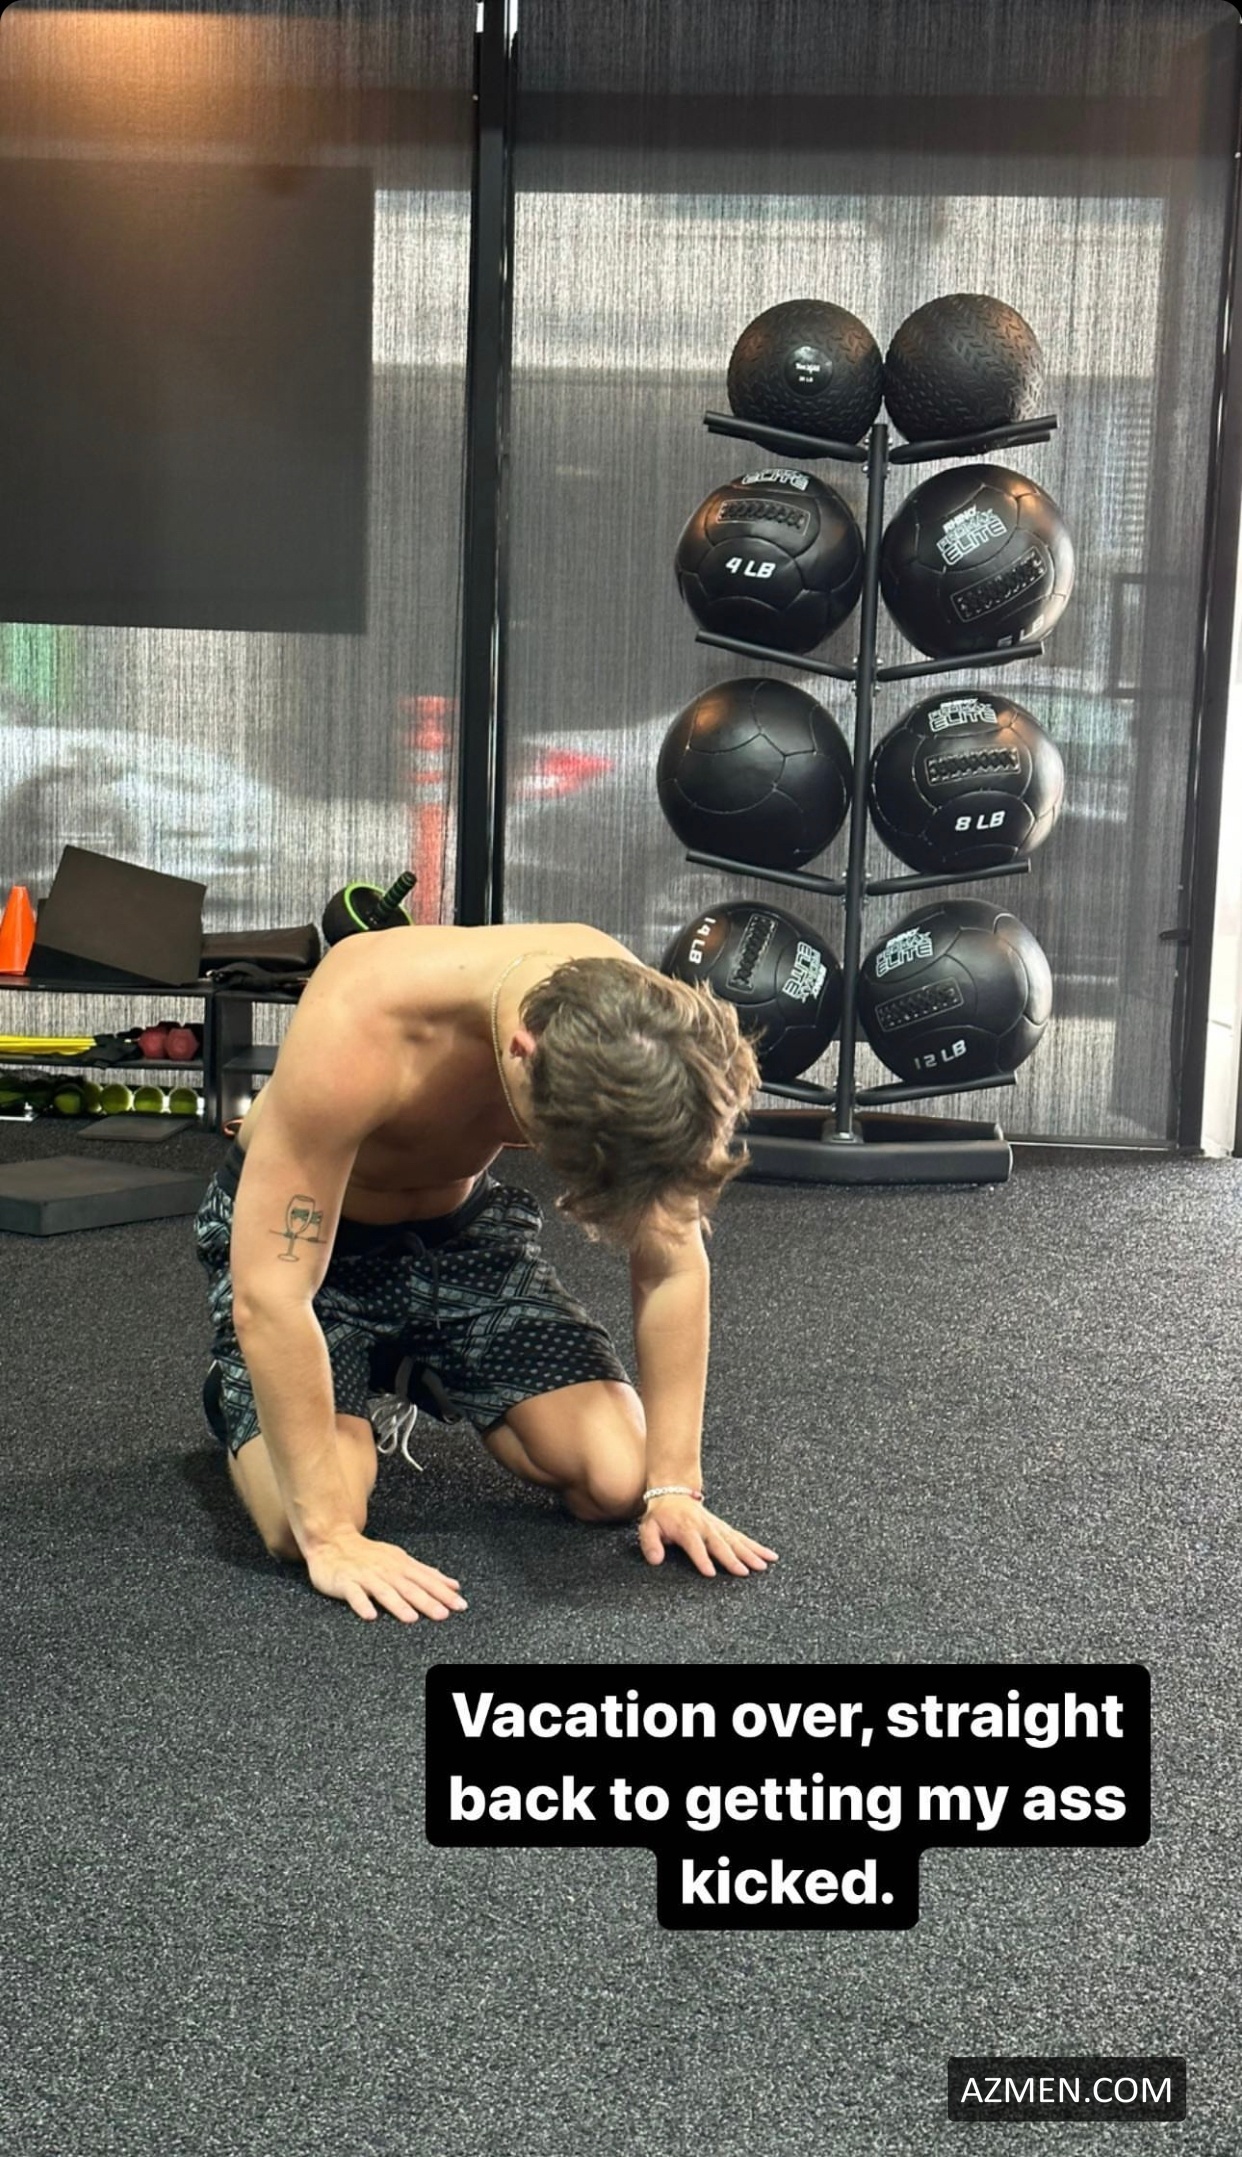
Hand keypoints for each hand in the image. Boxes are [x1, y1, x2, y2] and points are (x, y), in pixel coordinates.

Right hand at [304, 1528, 467, 1622]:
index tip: (460, 1605)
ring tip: (411, 1618)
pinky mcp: (345, 1582)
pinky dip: (362, 1604)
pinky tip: (370, 1615)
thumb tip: (454, 1585)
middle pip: (409, 1587)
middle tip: (443, 1615)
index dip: (444, 1593)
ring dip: (397, 1604)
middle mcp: (386, 1570)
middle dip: (427, 1601)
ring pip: (384, 1591)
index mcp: (401, 1565)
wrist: (331, 1540)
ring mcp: (365, 1576)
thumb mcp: (400, 1560)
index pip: (427, 1580)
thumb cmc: (368, 1554)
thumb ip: (427, 1574)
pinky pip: (354, 1594)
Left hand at [637, 1496, 777, 1578]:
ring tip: (763, 1565)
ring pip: (736, 1541)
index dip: (702, 1559)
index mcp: (686, 1528)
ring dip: (750, 1553)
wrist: (674, 1492)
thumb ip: (650, 1544)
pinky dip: (756, 1546)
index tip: (710, 1573)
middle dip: (732, 1558)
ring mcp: (717, 1527)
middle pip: (720, 1544)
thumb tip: (655, 1560)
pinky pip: (742, 1537)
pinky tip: (769, 1555)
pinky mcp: (724, 1528)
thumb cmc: (661, 1516)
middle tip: (744, 1572)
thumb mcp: (648, 1527)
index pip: (694, 1545)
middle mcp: (704, 1527)